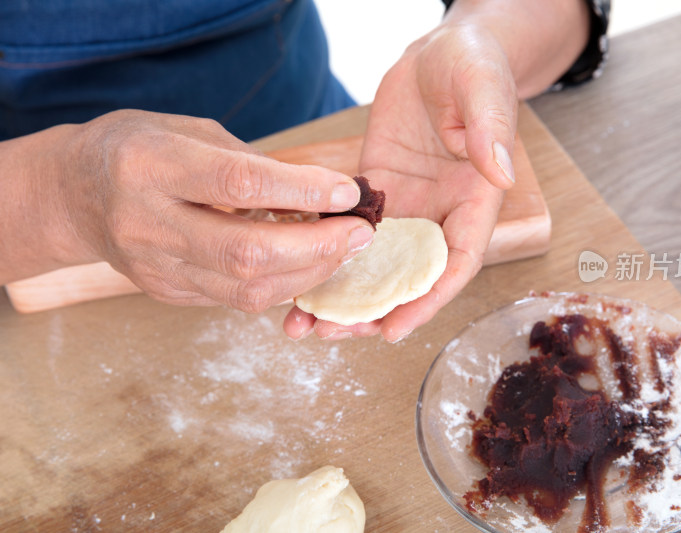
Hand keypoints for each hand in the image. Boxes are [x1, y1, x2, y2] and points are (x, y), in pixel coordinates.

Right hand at [59, 110, 374, 311]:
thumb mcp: (188, 131)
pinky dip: (283, 283)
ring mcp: (156, 268)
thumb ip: (249, 161)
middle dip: (317, 248)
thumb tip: (320, 190)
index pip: (239, 184)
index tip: (348, 192)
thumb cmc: (138, 149)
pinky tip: (307, 263)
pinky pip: (236, 299)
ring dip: (309, 273)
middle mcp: (148, 223)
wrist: (74, 195)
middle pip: (247, 253)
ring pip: (247, 289)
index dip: (302, 189)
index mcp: (151, 166)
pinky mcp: (168, 293)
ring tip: (343, 249)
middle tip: (360, 233)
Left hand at [283, 24, 517, 341]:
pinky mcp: (373, 189)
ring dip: (343, 292)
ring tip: (305, 320)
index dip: (427, 300)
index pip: (455, 263)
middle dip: (373, 310)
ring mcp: (404, 205)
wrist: (438, 54)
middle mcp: (438, 213)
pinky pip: (347, 228)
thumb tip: (500, 172)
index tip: (393, 329)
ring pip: (374, 262)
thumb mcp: (485, 90)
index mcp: (473, 201)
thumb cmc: (472, 66)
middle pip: (408, 276)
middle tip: (333, 333)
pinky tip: (296, 272)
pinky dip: (324, 252)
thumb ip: (492, 130)